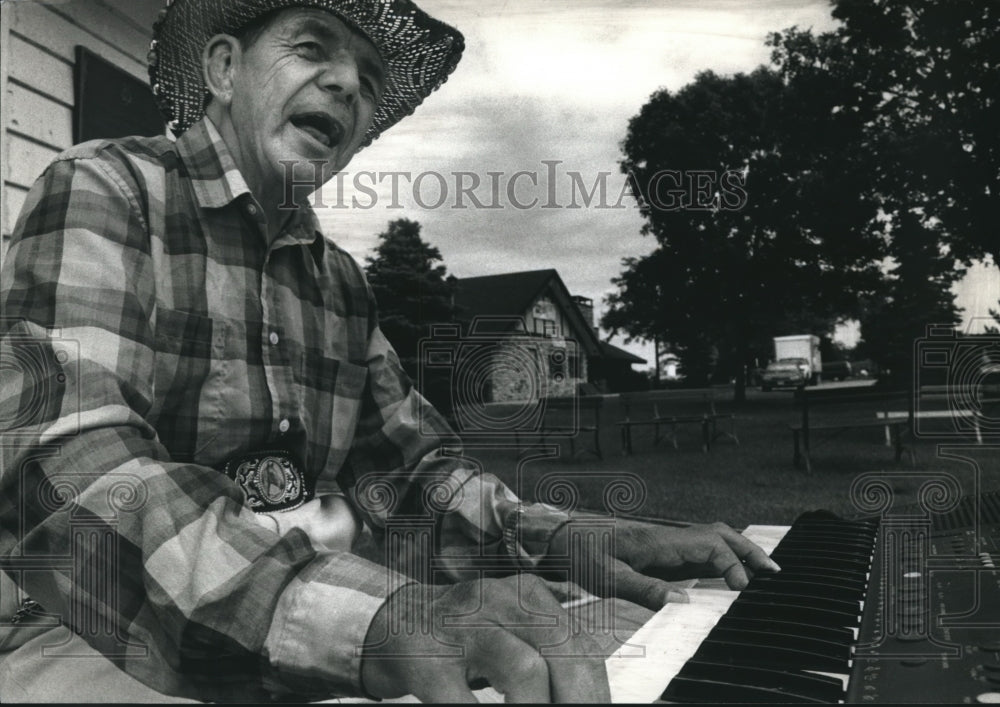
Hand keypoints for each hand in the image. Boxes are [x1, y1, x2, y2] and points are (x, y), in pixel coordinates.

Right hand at [361, 574, 611, 702]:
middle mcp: (501, 601)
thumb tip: (588, 699)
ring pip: (525, 670)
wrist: (392, 623)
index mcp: (530, 596)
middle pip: (565, 651)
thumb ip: (549, 659)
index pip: (583, 648)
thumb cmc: (465, 638)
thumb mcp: (511, 634)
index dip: (595, 694)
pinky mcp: (427, 659)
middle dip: (578, 702)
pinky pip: (463, 703)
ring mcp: (463, 626)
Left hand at [547, 519, 780, 609]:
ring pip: (712, 539)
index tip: (743, 588)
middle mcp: (668, 537)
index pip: (709, 545)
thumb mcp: (607, 576)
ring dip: (739, 551)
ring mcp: (666, 542)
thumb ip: (643, 589)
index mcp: (659, 540)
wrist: (562, 537)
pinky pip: (699, 549)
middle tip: (776, 573)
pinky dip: (722, 556)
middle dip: (749, 550)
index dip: (732, 564)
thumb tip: (683, 602)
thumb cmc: (581, 554)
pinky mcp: (662, 550)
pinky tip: (731, 572)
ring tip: (764, 572)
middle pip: (719, 535)